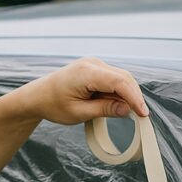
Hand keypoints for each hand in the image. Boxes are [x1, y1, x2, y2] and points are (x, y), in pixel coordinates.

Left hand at [17, 57, 149, 125]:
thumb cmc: (53, 105)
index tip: (143, 114)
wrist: (38, 96)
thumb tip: (128, 110)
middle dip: (134, 97)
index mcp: (86, 72)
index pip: (119, 82)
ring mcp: (94, 64)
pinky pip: (113, 79)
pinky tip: (116, 105)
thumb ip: (105, 109)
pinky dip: (118, 92)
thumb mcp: (79, 112)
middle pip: (124, 78)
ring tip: (124, 113)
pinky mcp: (95, 68)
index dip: (134, 98)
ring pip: (121, 78)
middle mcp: (93, 63)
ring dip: (126, 95)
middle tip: (139, 117)